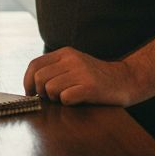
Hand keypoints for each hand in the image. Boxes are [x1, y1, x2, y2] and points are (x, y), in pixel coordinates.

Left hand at [22, 47, 142, 106]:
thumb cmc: (97, 78)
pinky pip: (65, 98)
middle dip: (41, 92)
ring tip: (68, 97)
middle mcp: (72, 59)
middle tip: (52, 98)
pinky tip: (78, 99)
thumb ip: (55, 70)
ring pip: (50, 89)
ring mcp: (81, 72)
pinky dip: (68, 102)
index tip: (30, 93)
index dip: (27, 81)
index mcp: (65, 53)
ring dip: (55, 98)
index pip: (34, 64)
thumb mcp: (74, 65)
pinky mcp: (90, 87)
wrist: (127, 80)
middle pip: (39, 78)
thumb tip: (30, 86)